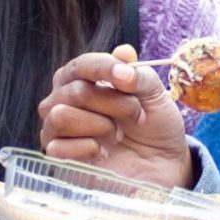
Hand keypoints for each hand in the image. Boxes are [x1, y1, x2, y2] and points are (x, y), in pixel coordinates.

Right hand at [38, 44, 192, 188]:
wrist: (163, 164)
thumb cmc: (154, 124)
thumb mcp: (155, 94)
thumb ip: (138, 73)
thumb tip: (122, 56)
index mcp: (82, 78)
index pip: (81, 65)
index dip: (104, 68)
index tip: (128, 79)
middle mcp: (63, 99)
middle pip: (75, 92)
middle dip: (113, 104)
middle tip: (135, 115)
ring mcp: (58, 129)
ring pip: (60, 116)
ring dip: (98, 125)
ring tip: (117, 134)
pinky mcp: (60, 158)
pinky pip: (56, 147)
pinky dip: (87, 148)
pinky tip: (103, 152)